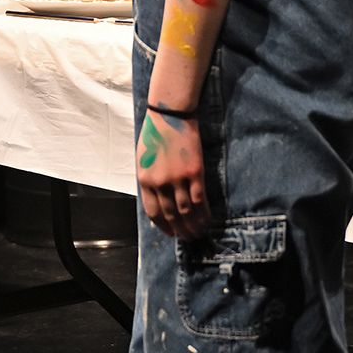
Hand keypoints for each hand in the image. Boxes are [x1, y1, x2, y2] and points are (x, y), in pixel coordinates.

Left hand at [137, 108, 210, 239]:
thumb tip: (161, 198)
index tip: (171, 233)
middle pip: (170, 214)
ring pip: (186, 210)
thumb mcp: (145, 158)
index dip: (163, 225)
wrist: (170, 114)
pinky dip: (203, 212)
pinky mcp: (194, 172)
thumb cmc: (156, 133)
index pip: (153, 211)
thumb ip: (150, 179)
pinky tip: (207, 219)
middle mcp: (160, 183)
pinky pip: (199, 199)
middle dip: (180, 229)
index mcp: (145, 180)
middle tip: (188, 238)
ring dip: (193, 225)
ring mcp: (177, 178)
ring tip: (199, 233)